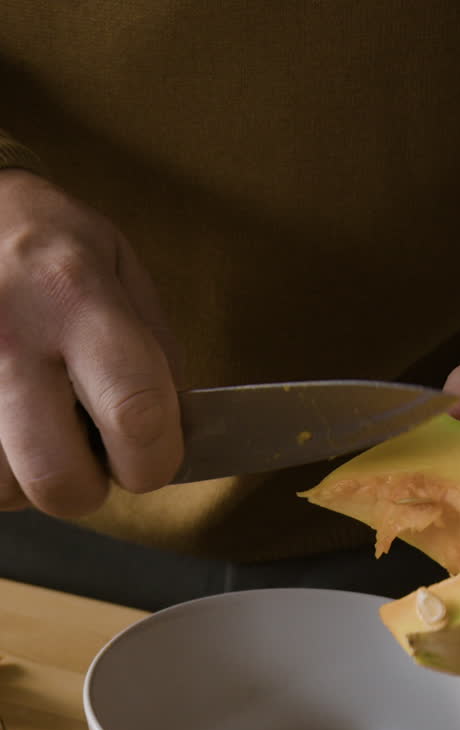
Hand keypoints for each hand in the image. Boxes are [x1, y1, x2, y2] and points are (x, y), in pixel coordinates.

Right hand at [0, 170, 181, 516]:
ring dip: (27, 479)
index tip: (153, 459)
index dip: (155, 461)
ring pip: (4, 488)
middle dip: (86, 487)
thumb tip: (174, 437)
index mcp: (75, 295)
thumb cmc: (45, 241)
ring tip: (33, 427)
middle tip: (87, 455)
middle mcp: (9, 334)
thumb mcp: (119, 267)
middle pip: (56, 478)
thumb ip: (155, 353)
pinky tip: (5, 428)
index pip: (135, 414)